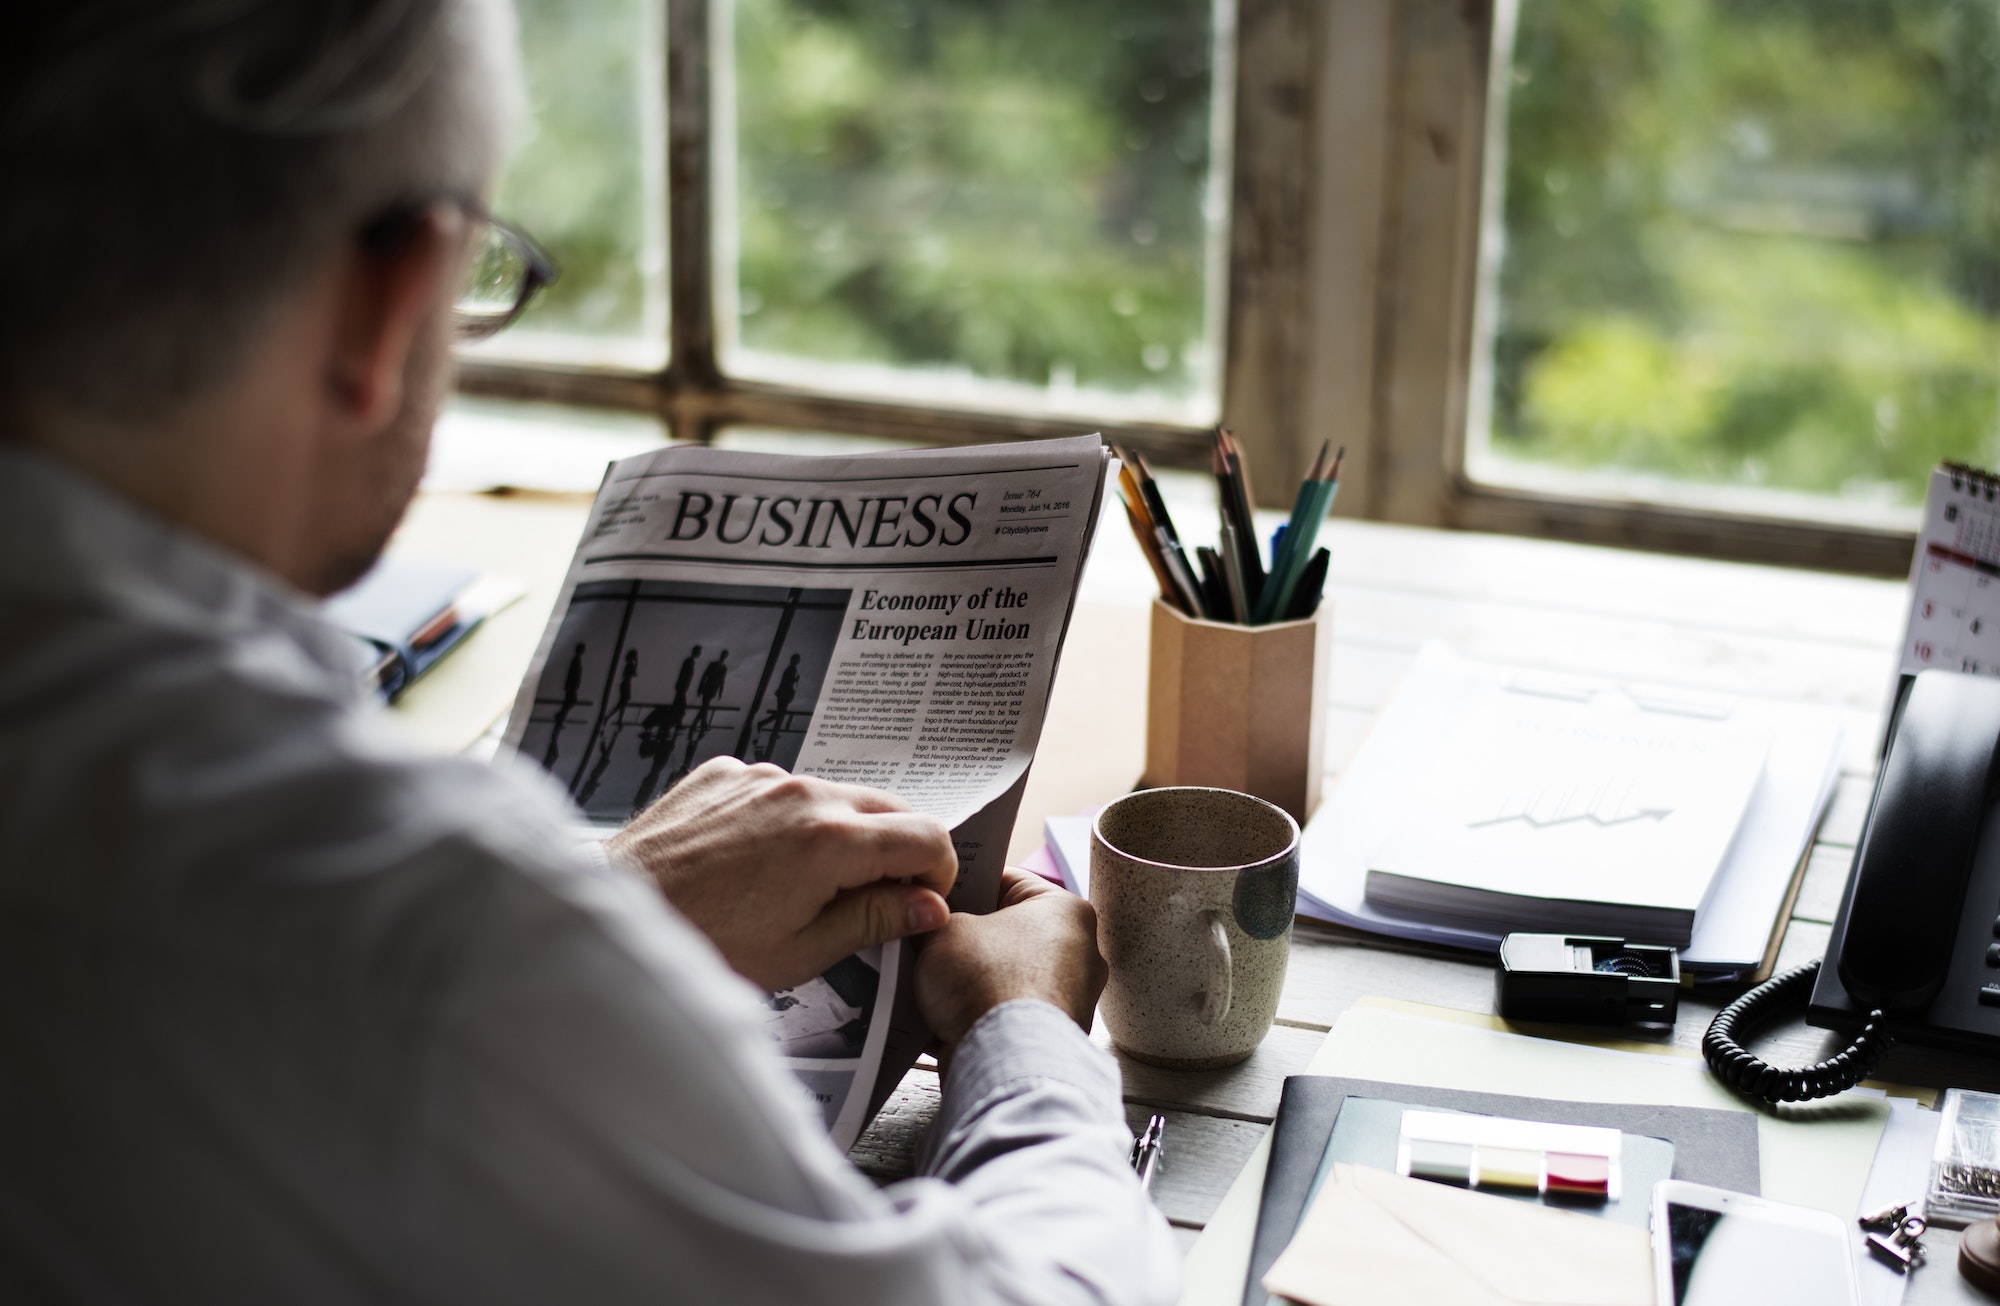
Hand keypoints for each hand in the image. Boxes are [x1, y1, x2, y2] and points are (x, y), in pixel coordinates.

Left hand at [608, 758, 956, 990]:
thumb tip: (928, 906)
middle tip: (870, 900)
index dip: (937, 873)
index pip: (927, 835)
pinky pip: (777, 788)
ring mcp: (758, 775)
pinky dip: (784, 819)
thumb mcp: (800, 952)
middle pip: (887, 808)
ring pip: (832, 796)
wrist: (613, 914)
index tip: (921, 901)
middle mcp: (801, 792)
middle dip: (894, 851)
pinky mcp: (722, 773)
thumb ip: (873, 920)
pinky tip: (753, 863)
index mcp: (830, 841)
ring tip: (800, 887)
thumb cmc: (703, 946)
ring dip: (837, 834)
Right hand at [915, 867, 1106, 1054]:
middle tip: (925, 935)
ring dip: (966, 980)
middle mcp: (1078, 953)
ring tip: (925, 977)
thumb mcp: (943, 930)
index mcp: (1065, 910)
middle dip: (963, 938)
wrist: (1004, 1061)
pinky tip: (938, 1016)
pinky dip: (975, 1016)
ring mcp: (1068, 999)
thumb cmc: (988, 983)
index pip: (1006, 880)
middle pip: (1005, 932)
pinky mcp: (1049, 1038)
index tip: (936, 892)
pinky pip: (1004, 1016)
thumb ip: (935, 920)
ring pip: (1002, 977)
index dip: (964, 883)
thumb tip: (926, 926)